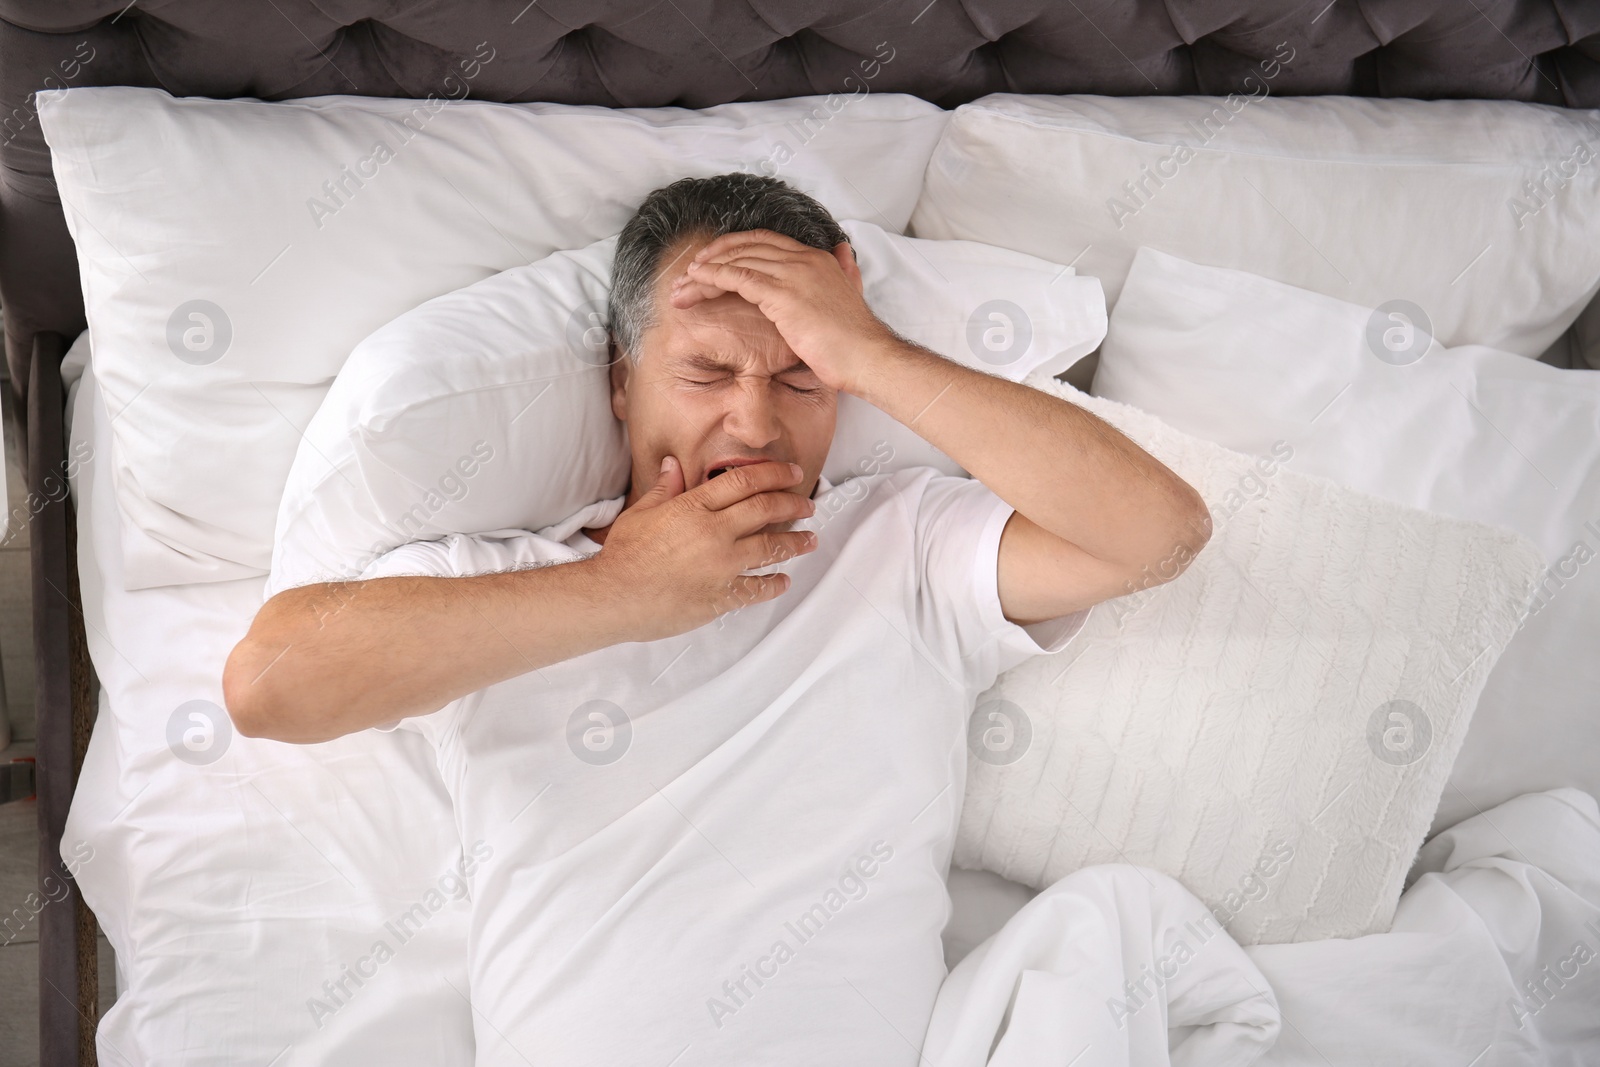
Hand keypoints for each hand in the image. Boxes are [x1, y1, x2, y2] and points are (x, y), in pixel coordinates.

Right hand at [588, 456, 818, 641]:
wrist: (614, 595)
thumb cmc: (624, 555)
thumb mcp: (642, 512)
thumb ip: (665, 489)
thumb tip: (672, 465)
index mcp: (695, 507)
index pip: (744, 481)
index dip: (774, 474)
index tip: (791, 473)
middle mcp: (715, 532)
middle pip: (766, 510)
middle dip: (792, 504)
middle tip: (807, 504)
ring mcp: (721, 565)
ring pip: (770, 548)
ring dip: (794, 543)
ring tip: (809, 540)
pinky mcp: (721, 595)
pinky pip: (757, 588)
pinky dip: (774, 584)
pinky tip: (783, 581)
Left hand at [667, 229, 898, 393]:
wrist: (867, 357)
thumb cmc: (856, 339)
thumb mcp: (853, 294)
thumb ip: (846, 270)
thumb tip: (843, 250)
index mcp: (817, 258)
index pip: (766, 241)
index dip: (735, 247)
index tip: (713, 260)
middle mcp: (803, 259)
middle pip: (746, 247)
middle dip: (713, 258)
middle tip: (689, 272)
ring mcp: (793, 274)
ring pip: (737, 260)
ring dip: (705, 271)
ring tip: (683, 285)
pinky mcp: (782, 294)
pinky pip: (738, 277)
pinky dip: (713, 277)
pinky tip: (696, 282)